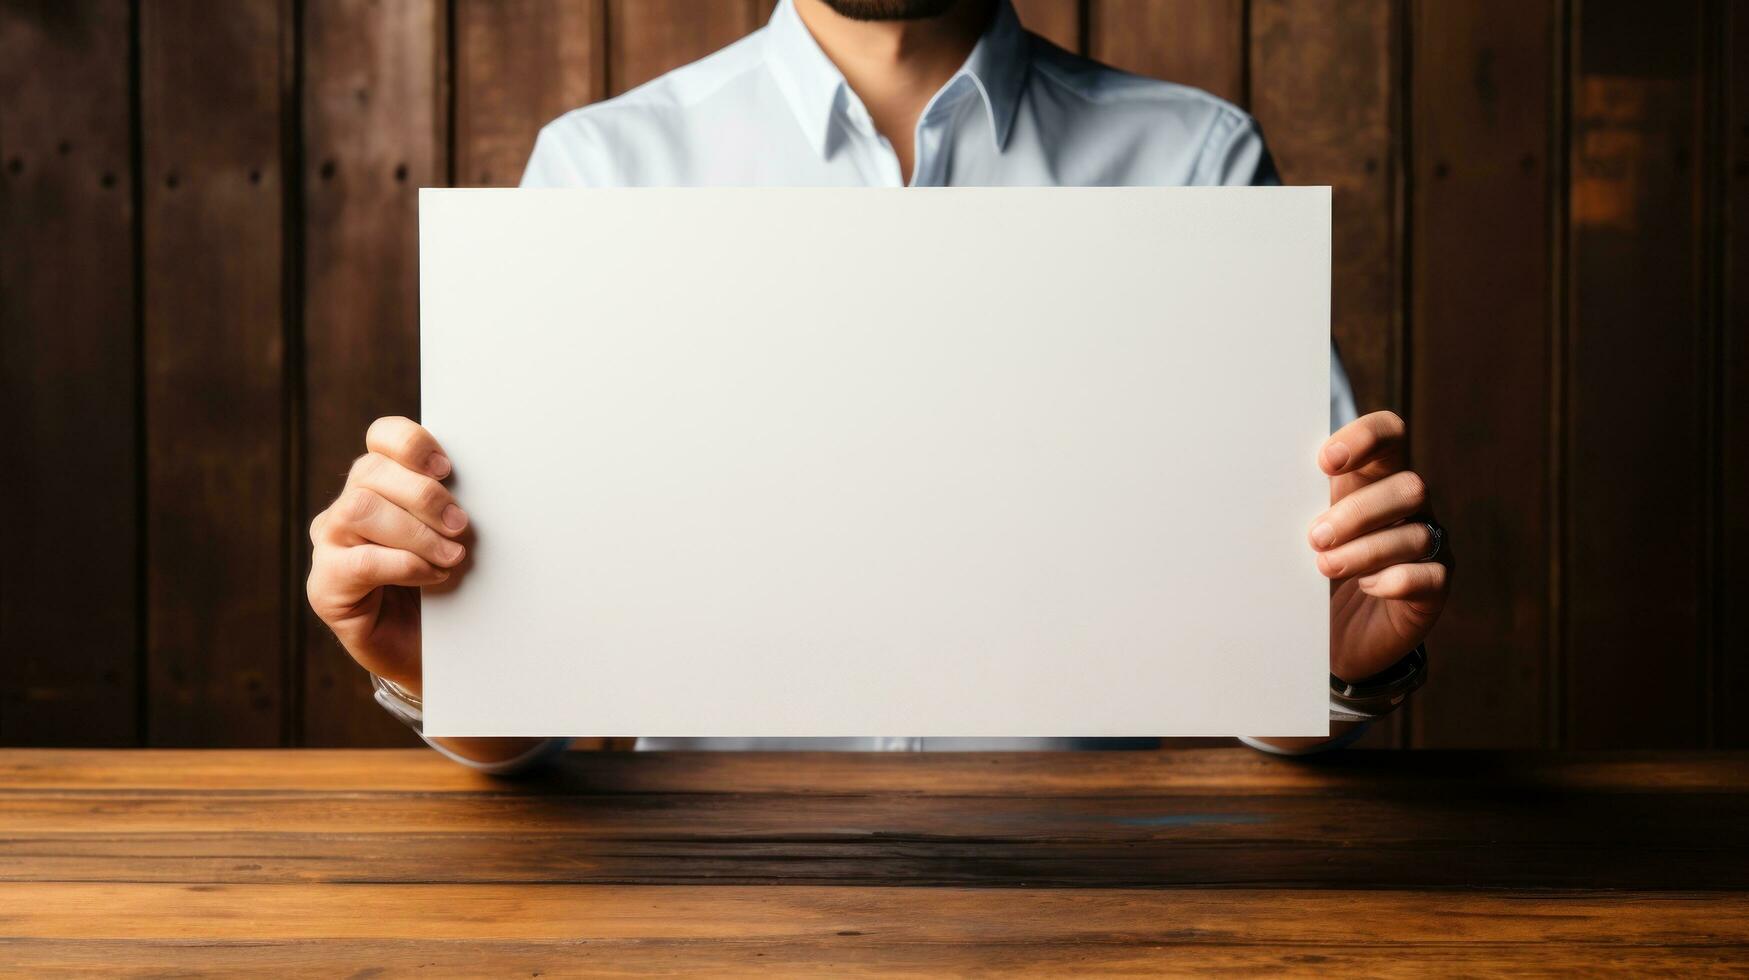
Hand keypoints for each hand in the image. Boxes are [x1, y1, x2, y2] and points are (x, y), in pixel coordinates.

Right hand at [307, 416, 467, 693]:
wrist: (431, 650)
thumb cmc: (447, 586)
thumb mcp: (455, 537)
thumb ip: (452, 505)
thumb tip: (481, 485)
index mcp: (380, 484)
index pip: (381, 438)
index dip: (411, 442)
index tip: (446, 467)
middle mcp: (347, 508)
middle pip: (371, 472)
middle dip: (424, 495)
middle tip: (461, 525)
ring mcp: (331, 545)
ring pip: (359, 510)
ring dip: (415, 532)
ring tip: (452, 556)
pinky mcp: (325, 586)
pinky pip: (359, 561)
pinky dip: (404, 565)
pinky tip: (432, 576)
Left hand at [1309, 411, 1450, 682]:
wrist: (1333, 635)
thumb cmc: (1311, 573)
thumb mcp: (1297, 533)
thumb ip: (1293, 503)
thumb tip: (1256, 481)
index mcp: (1371, 480)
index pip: (1389, 435)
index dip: (1366, 437)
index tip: (1325, 462)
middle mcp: (1406, 509)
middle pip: (1409, 487)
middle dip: (1359, 511)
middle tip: (1315, 537)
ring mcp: (1427, 547)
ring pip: (1419, 534)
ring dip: (1367, 550)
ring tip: (1326, 567)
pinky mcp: (1433, 588)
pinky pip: (1431, 576)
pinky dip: (1396, 580)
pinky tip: (1367, 586)